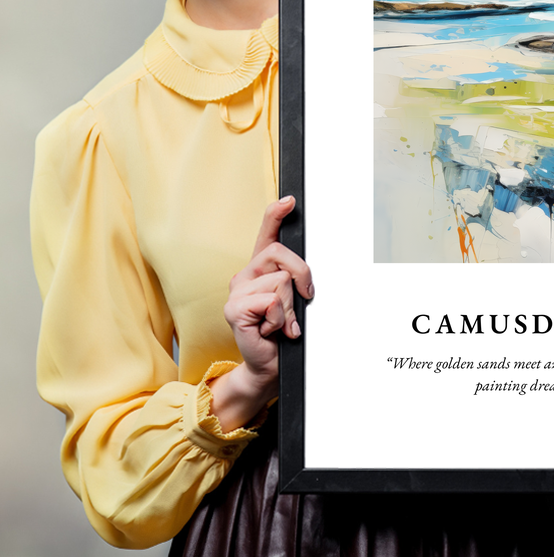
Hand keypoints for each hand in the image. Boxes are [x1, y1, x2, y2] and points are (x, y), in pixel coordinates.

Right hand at [209, 196, 313, 430]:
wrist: (269, 365)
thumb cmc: (282, 333)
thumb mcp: (294, 301)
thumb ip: (295, 281)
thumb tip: (305, 273)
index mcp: (260, 270)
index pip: (266, 234)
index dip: (276, 215)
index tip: (290, 201)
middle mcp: (245, 275)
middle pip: (281, 254)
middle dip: (302, 276)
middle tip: (303, 300)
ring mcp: (237, 291)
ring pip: (281, 281)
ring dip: (290, 307)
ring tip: (281, 323)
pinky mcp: (234, 309)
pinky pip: (271, 301)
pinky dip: (280, 319)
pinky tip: (271, 330)